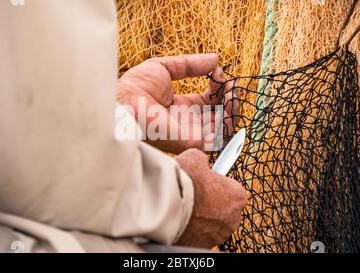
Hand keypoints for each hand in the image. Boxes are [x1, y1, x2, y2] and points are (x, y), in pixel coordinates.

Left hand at [117, 54, 238, 153]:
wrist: (126, 101)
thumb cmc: (137, 86)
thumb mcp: (165, 67)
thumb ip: (190, 64)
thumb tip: (215, 59)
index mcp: (181, 107)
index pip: (209, 100)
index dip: (219, 87)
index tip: (218, 74)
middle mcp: (189, 122)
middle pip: (220, 114)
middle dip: (231, 98)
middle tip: (231, 84)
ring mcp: (192, 133)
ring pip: (224, 127)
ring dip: (233, 108)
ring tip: (231, 92)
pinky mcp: (195, 142)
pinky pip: (221, 138)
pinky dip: (229, 120)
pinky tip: (226, 103)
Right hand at [174, 149, 246, 247]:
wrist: (165, 203)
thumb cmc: (185, 180)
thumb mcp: (195, 157)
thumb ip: (203, 161)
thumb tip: (200, 163)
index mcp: (237, 195)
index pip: (232, 189)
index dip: (217, 184)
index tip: (206, 181)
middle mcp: (232, 218)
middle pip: (224, 209)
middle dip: (211, 203)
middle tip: (194, 194)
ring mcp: (217, 235)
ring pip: (211, 224)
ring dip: (201, 217)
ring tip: (184, 206)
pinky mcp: (202, 245)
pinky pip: (199, 235)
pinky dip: (191, 229)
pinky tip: (180, 218)